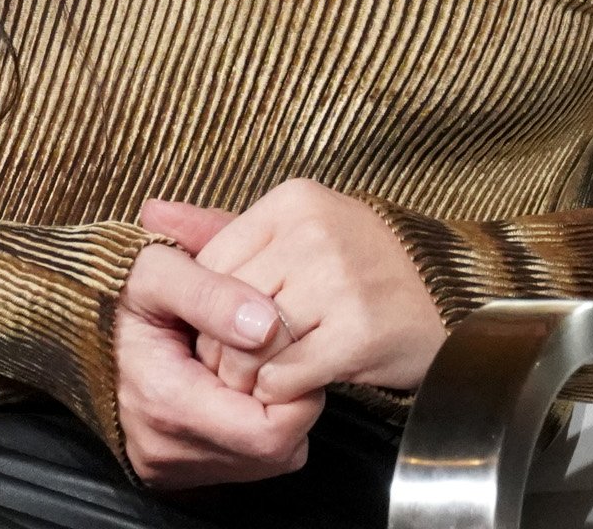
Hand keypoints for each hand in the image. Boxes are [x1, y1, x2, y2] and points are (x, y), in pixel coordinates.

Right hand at [114, 242, 324, 487]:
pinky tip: (227, 383)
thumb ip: (213, 294)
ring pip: (264, 460)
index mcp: (167, 403)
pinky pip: (239, 462)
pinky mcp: (169, 468)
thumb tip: (268, 326)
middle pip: (276, 451)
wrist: (66, 316)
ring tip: (241, 360)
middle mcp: (165, 449)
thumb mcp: (158, 268)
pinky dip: (249, 425)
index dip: (296, 388)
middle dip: (289, 398)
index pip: (272, 433)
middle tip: (266, 345)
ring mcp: (166, 464)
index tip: (283, 343)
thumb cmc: (114, 290)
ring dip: (270, 412)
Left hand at [163, 178, 447, 403]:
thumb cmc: (356, 270)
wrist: (442, 304)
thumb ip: (219, 228)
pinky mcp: (359, 331)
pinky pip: (285, 376)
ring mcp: (341, 280)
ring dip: (250, 374)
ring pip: (251, 345)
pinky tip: (299, 382)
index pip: (212, 262)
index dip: (208, 306)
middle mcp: (317, 232)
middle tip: (240, 361)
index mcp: (295, 201)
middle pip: (228, 306)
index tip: (222, 327)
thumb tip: (149, 211)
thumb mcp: (290, 234)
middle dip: (223, 346)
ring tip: (267, 373)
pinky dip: (281, 391)